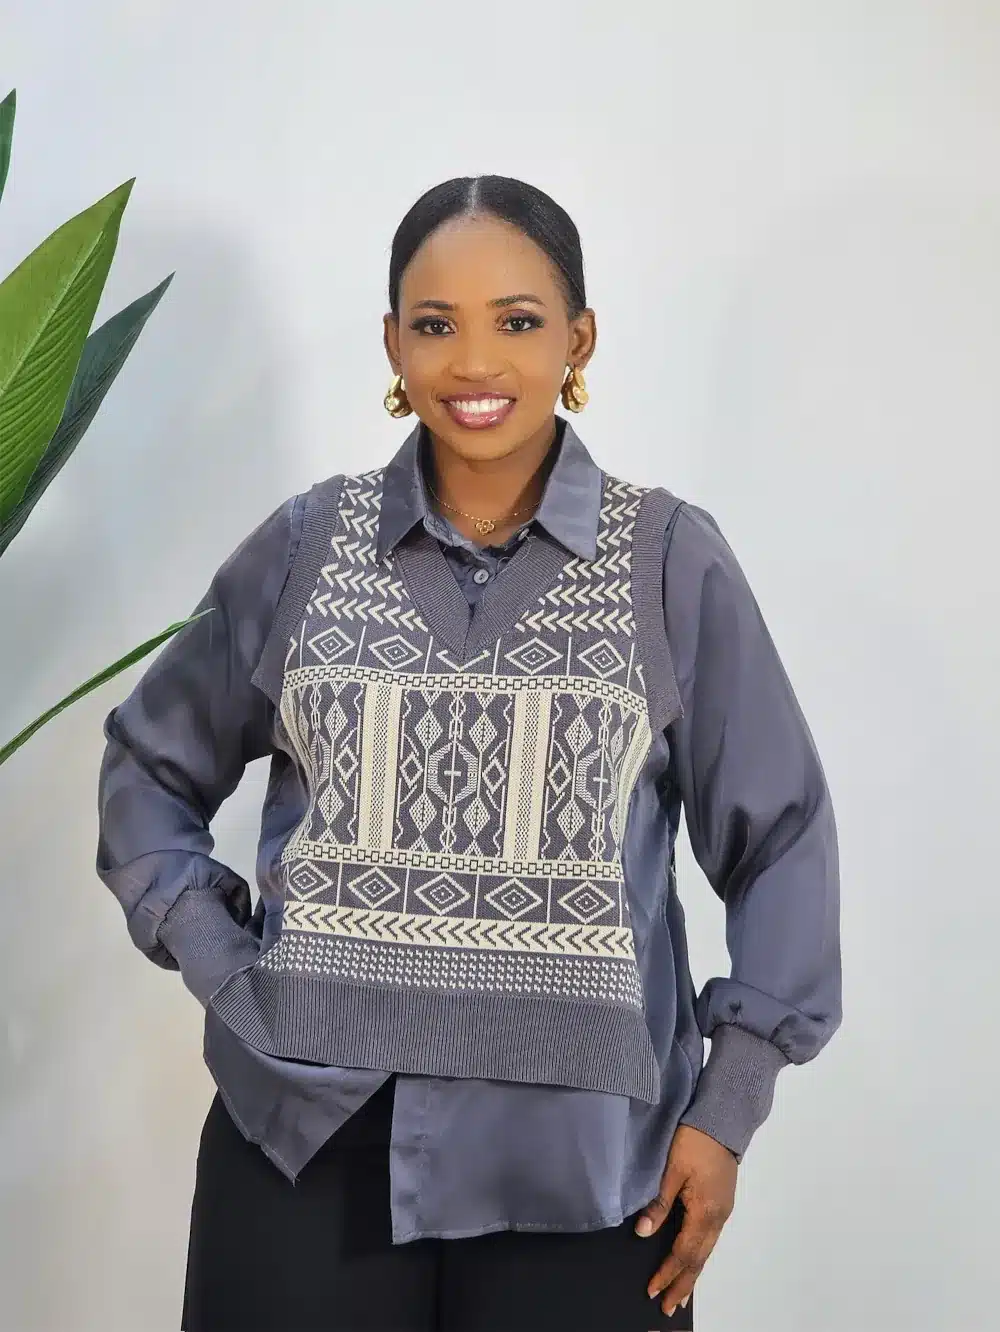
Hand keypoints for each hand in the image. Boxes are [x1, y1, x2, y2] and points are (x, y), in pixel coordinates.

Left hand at [634, 1124, 737, 1317]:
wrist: (722, 1121)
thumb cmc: (695, 1141)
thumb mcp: (671, 1170)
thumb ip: (658, 1203)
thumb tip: (643, 1232)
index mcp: (706, 1212)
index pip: (684, 1252)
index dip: (667, 1272)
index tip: (653, 1290)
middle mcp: (718, 1217)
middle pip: (699, 1259)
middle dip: (683, 1283)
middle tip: (669, 1306)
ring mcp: (723, 1211)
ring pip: (706, 1250)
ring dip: (692, 1272)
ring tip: (681, 1293)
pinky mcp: (722, 1203)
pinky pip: (710, 1238)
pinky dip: (699, 1254)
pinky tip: (693, 1260)